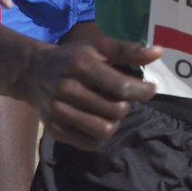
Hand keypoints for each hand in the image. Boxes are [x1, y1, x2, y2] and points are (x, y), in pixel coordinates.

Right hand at [17, 22, 160, 149]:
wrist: (32, 72)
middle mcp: (67, 88)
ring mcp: (59, 111)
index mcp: (81, 65)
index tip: (149, 88)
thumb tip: (158, 53)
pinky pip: (90, 143)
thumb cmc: (72, 58)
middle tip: (121, 97)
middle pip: (117, 110)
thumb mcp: (97, 47)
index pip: (122, 87)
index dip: (143, 90)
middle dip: (126, 104)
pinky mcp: (54, 129)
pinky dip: (99, 135)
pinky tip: (96, 120)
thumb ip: (128, 50)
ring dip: (114, 122)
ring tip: (110, 111)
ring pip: (105, 130)